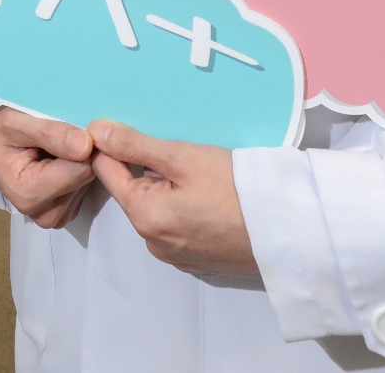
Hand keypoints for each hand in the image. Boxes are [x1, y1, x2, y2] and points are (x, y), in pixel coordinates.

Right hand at [0, 107, 94, 228]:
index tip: (65, 127)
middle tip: (53, 136)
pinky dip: (75, 170)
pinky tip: (56, 160)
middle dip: (78, 152)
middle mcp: (43, 213)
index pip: (82, 169)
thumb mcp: (15, 122)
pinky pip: (84, 189)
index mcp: (30, 194)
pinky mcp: (62, 213)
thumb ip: (50, 133)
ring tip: (50, 148)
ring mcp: (53, 216)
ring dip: (77, 160)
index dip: (82, 143)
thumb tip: (86, 146)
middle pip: (87, 178)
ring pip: (88, 182)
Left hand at [88, 119, 256, 275]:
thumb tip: (94, 131)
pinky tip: (207, 194)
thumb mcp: (184, 157)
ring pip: (155, 207)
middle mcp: (153, 242)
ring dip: (166, 186)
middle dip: (145, 166)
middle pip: (132, 191)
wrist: (290, 231)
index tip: (129, 126)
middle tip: (177, 149)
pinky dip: (183, 206)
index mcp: (143, 217)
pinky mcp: (197, 259)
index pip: (106, 172)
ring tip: (197, 172)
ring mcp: (176, 255)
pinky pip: (176, 224)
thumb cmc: (237, 189)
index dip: (112, 145)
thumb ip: (135, 144)